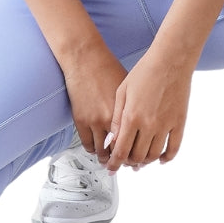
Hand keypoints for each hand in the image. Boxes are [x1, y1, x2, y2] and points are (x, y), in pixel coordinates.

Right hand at [61, 46, 128, 161]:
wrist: (86, 59)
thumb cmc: (109, 68)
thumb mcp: (128, 89)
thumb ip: (134, 109)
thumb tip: (142, 125)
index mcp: (128, 112)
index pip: (135, 143)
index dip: (136, 154)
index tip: (136, 158)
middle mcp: (112, 119)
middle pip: (120, 151)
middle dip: (122, 160)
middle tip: (123, 163)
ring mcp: (95, 121)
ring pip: (102, 152)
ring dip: (106, 158)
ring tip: (109, 159)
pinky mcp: (81, 120)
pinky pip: (87, 145)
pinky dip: (93, 150)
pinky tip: (97, 148)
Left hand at [105, 50, 194, 172]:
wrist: (171, 60)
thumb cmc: (145, 71)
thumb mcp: (122, 92)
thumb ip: (117, 118)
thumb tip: (113, 140)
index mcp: (132, 117)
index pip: (121, 151)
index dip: (114, 163)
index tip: (111, 167)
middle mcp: (149, 125)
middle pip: (137, 157)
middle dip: (128, 163)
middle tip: (125, 162)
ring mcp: (166, 126)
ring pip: (154, 155)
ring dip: (145, 162)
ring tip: (140, 160)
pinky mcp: (179, 123)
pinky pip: (173, 148)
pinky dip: (166, 158)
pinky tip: (160, 159)